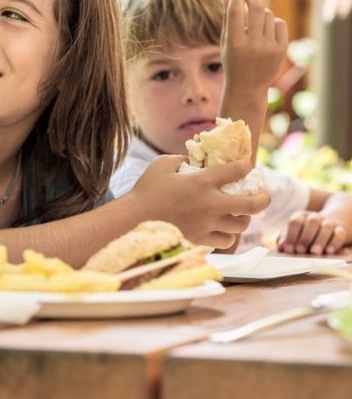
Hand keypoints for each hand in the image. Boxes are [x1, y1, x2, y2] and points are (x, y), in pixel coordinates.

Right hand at [130, 156, 270, 248]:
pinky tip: (222, 228)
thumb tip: (194, 159)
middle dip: (264, 198)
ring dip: (244, 217)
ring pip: (242, 225)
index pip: (238, 170)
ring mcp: (207, 224)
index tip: (246, 166)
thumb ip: (182, 158)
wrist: (135, 218)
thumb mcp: (162, 164)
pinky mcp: (200, 239)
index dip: (246, 166)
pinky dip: (228, 234)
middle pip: (253, 204)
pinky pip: (226, 240)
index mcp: (202, 181)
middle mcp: (211, 203)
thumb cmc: (146, 189)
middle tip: (262, 195)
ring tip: (240, 213)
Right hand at [221, 0, 288, 93]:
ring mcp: (269, 47)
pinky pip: (279, 24)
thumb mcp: (225, 41)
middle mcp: (253, 45)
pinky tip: (266, 32)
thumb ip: (227, 17)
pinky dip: (272, 23)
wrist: (248, 87)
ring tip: (255, 24)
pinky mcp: (281, 49)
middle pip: (256, 9)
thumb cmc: (232, 61)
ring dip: (261, 13)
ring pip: (268, 15)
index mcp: (235, 44)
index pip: (236, 13)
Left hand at [277, 210, 346, 254]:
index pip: (295, 222)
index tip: (288, 249)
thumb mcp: (294, 233)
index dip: (291, 235)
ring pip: (326, 227)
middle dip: (305, 238)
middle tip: (300, 251)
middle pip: (311, 223)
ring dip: (319, 240)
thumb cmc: (306, 232)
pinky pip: (339, 234)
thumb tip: (281, 247)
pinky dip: (334, 242)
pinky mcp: (341, 229)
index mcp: (301, 216)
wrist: (330, 223)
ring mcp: (329, 222)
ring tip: (314, 252)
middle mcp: (315, 217)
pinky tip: (329, 251)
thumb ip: (286, 239)